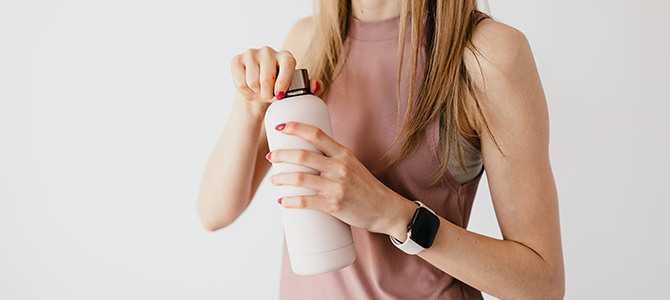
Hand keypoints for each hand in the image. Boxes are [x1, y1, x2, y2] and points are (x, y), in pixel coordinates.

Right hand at [230, 47, 322, 107]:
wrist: (258, 91)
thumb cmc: (280, 90)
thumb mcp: (297, 90)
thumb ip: (311, 88)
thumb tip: (315, 85)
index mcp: (286, 56)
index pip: (288, 63)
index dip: (284, 80)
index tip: (280, 95)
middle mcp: (268, 51)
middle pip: (267, 77)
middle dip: (268, 93)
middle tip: (269, 95)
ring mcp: (251, 53)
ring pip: (252, 81)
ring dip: (256, 92)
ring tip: (260, 90)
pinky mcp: (237, 60)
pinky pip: (240, 81)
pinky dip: (245, 90)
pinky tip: (249, 87)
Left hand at [266, 122, 415, 237]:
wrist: (387, 210)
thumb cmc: (367, 188)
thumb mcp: (353, 166)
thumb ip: (333, 160)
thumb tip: (307, 157)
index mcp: (344, 154)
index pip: (316, 134)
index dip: (295, 127)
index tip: (280, 127)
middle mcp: (340, 167)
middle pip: (302, 156)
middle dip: (281, 155)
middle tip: (271, 157)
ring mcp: (337, 186)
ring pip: (300, 178)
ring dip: (282, 178)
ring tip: (274, 180)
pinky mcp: (334, 205)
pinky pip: (306, 202)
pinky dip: (290, 201)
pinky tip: (282, 201)